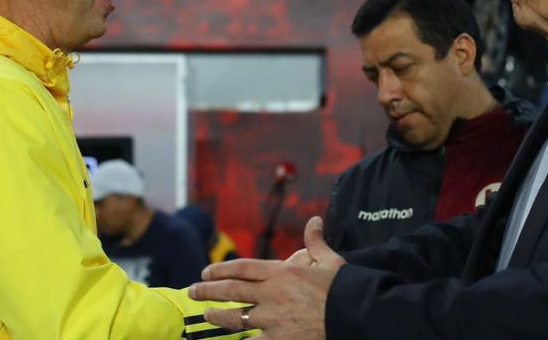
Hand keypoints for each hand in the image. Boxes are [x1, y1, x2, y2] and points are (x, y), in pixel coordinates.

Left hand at [190, 216, 345, 338]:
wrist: (354, 312)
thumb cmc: (342, 285)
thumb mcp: (329, 259)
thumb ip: (315, 240)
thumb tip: (315, 220)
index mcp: (281, 272)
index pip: (242, 268)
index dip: (220, 269)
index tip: (206, 271)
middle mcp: (271, 294)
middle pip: (231, 291)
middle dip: (208, 290)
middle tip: (193, 289)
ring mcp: (272, 319)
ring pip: (236, 317)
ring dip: (217, 315)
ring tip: (206, 313)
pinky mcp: (279, 339)